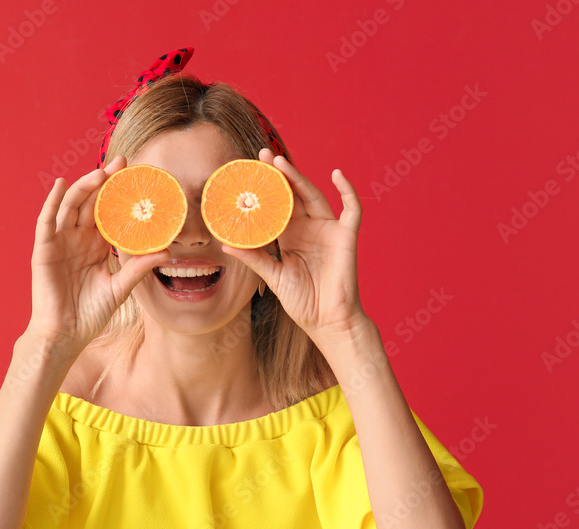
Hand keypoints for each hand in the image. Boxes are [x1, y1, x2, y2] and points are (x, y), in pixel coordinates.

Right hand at [27, 155, 170, 352]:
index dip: (119, 193)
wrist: (66, 334)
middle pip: (90, 202)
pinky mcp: (44, 249)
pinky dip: (52, 202)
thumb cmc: (90, 313)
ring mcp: (59, 242)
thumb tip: (166, 252)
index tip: (137, 176)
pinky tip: (61, 185)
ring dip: (84, 187)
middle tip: (123, 163)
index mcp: (94, 244)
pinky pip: (46, 221)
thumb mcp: (120, 287)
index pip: (107, 211)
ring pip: (71, 206)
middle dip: (104, 181)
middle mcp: (77, 238)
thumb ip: (138, 268)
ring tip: (101, 173)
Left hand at [220, 148, 369, 346]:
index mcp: (290, 236)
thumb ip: (254, 258)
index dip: (265, 189)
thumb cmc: (302, 301)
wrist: (327, 321)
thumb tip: (226, 244)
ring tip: (281, 163)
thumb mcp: (273, 276)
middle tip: (262, 157)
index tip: (248, 173)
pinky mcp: (346, 236)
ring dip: (299, 178)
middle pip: (293, 194)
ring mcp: (328, 230)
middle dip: (279, 175)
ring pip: (314, 196)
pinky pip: (352, 209)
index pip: (276, 205)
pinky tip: (337, 174)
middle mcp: (309, 228)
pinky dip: (348, 190)